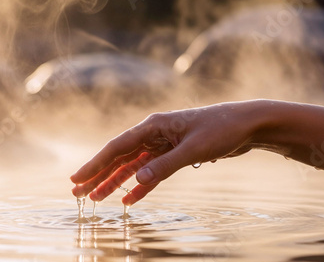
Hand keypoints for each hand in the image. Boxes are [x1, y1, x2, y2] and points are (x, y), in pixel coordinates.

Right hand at [70, 101, 262, 204]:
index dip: (95, 164)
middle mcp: (154, 134)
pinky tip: (128, 199)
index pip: (116, 147)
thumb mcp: (193, 149)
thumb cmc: (221, 129)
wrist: (247, 124)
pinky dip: (140, 186)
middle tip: (78, 192)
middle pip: (120, 157)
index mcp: (153, 126)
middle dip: (98, 175)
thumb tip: (135, 183)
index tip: (76, 179)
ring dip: (115, 182)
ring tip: (96, 198)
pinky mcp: (175, 154)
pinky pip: (151, 173)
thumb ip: (164, 166)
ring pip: (133, 167)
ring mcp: (164, 144)